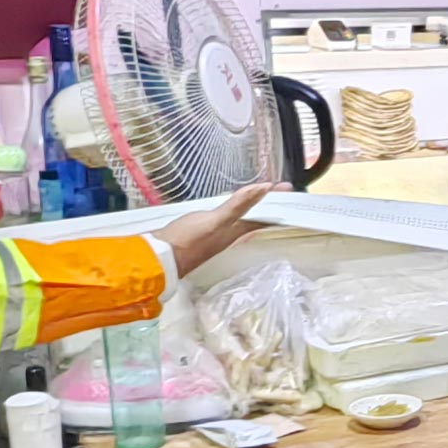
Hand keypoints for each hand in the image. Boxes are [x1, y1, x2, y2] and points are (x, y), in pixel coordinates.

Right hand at [153, 183, 277, 281]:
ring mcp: (215, 234)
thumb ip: (238, 205)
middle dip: (267, 202)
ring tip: (260, 194)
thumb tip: (265, 189)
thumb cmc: (187, 241)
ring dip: (252, 205)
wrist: (159, 259)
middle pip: (255, 217)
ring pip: (241, 218)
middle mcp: (228, 235)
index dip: (277, 203)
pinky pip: (225, 217)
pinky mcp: (202, 231)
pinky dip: (233, 207)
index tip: (289, 190)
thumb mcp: (215, 221)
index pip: (263, 217)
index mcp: (235, 232)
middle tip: (279, 188)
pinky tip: (228, 205)